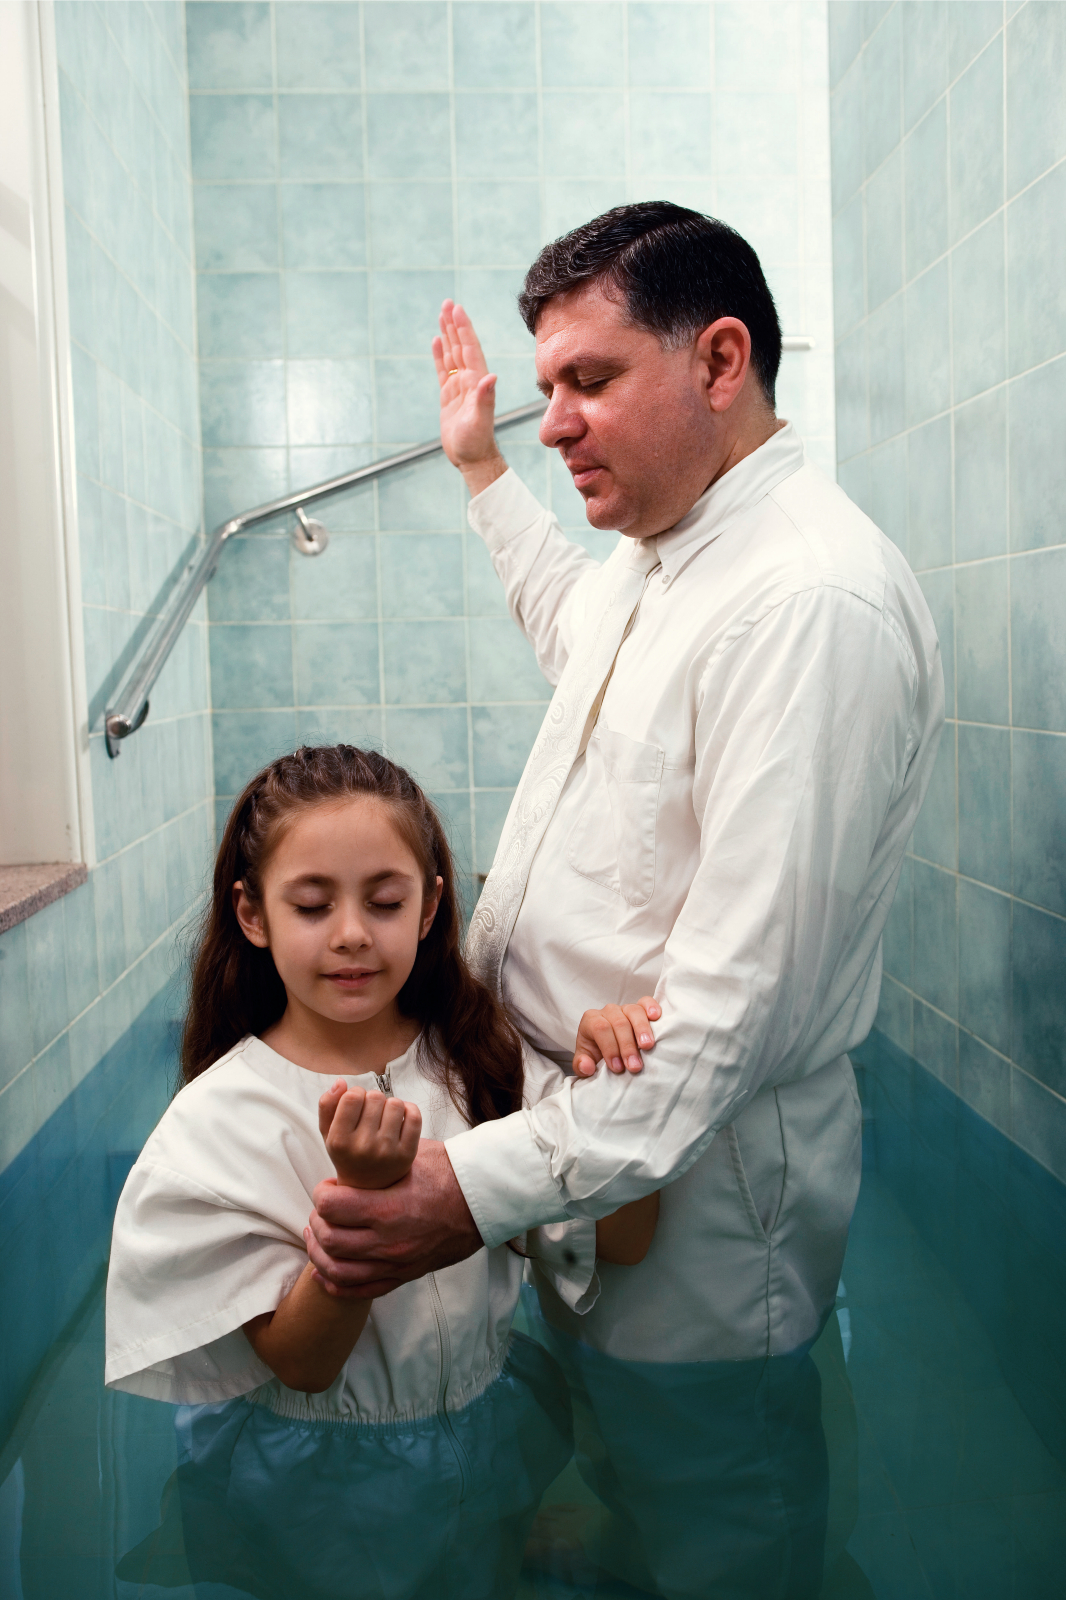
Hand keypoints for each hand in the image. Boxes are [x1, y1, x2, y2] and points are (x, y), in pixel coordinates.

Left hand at [306, 1140, 482, 1297]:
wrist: (483, 1201)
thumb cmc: (448, 1173)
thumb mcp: (410, 1156)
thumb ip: (378, 1163)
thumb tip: (350, 1157)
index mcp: (389, 1207)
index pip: (331, 1206)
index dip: (322, 1194)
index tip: (328, 1187)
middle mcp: (390, 1240)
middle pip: (330, 1240)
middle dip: (317, 1222)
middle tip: (322, 1210)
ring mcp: (397, 1262)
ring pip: (339, 1270)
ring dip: (320, 1254)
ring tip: (318, 1237)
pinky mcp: (405, 1275)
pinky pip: (361, 1290)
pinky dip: (337, 1284)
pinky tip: (325, 1272)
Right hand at [318, 1081, 421, 1189]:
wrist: (368, 1188)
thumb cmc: (348, 1154)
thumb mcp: (329, 1134)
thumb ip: (327, 1106)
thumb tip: (340, 1082)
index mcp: (339, 1141)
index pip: (352, 1096)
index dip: (356, 1093)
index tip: (356, 1103)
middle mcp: (363, 1147)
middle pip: (375, 1097)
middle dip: (373, 1100)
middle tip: (370, 1114)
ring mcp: (387, 1152)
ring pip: (395, 1103)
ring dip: (390, 1105)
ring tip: (384, 1118)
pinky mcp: (408, 1154)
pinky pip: (414, 1116)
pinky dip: (408, 1110)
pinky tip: (400, 1119)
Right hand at [432, 300, 506, 494]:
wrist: (472, 458)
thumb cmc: (477, 442)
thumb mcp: (480, 420)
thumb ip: (485, 398)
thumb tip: (491, 376)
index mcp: (478, 382)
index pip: (469, 349)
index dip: (464, 329)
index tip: (457, 310)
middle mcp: (470, 380)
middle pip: (461, 346)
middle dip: (455, 325)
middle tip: (448, 303)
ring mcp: (459, 387)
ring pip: (452, 355)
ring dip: (448, 335)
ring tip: (442, 315)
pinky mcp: (449, 396)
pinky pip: (443, 371)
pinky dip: (440, 356)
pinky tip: (436, 342)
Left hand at [572, 997, 660, 1077]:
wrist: (609, 1048)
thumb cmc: (597, 1054)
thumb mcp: (585, 1062)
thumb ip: (582, 1065)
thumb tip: (587, 1066)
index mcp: (591, 1021)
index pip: (600, 1029)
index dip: (609, 1048)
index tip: (618, 1068)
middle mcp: (608, 1011)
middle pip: (619, 1022)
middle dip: (627, 1046)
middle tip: (634, 1066)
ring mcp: (625, 1008)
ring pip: (634, 1011)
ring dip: (642, 1030)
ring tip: (648, 1046)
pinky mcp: (640, 1008)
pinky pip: (646, 1002)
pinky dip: (651, 1007)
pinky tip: (656, 1017)